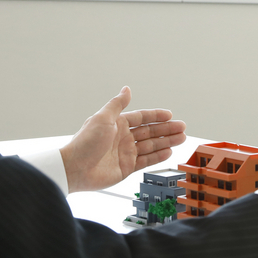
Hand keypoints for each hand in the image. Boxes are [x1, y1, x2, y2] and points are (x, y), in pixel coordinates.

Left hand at [59, 86, 186, 192]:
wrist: (75, 168)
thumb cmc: (85, 142)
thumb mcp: (103, 118)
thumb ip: (117, 104)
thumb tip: (126, 89)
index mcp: (117, 124)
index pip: (141, 118)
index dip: (156, 116)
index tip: (170, 114)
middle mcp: (122, 138)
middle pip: (149, 131)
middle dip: (166, 129)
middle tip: (182, 127)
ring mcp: (125, 153)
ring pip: (151, 146)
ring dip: (166, 141)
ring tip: (181, 138)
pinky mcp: (126, 167)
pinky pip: (146, 160)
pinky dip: (158, 156)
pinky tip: (169, 152)